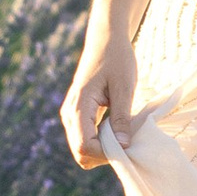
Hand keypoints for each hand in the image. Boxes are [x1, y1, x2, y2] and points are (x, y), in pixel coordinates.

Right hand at [61, 28, 141, 170]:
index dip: (105, 153)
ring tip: (123, 134)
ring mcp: (71, 115)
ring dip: (102, 150)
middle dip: (104, 155)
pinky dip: (100, 142)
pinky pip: (85, 139)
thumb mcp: (124, 88)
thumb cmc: (117, 59)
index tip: (127, 144)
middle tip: (126, 142)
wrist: (106, 40)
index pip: (84, 146)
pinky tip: (117, 130)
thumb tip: (123, 147)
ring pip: (81, 149)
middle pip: (80, 153)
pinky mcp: (77, 115)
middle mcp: (69, 114)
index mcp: (78, 106)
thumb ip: (121, 118)